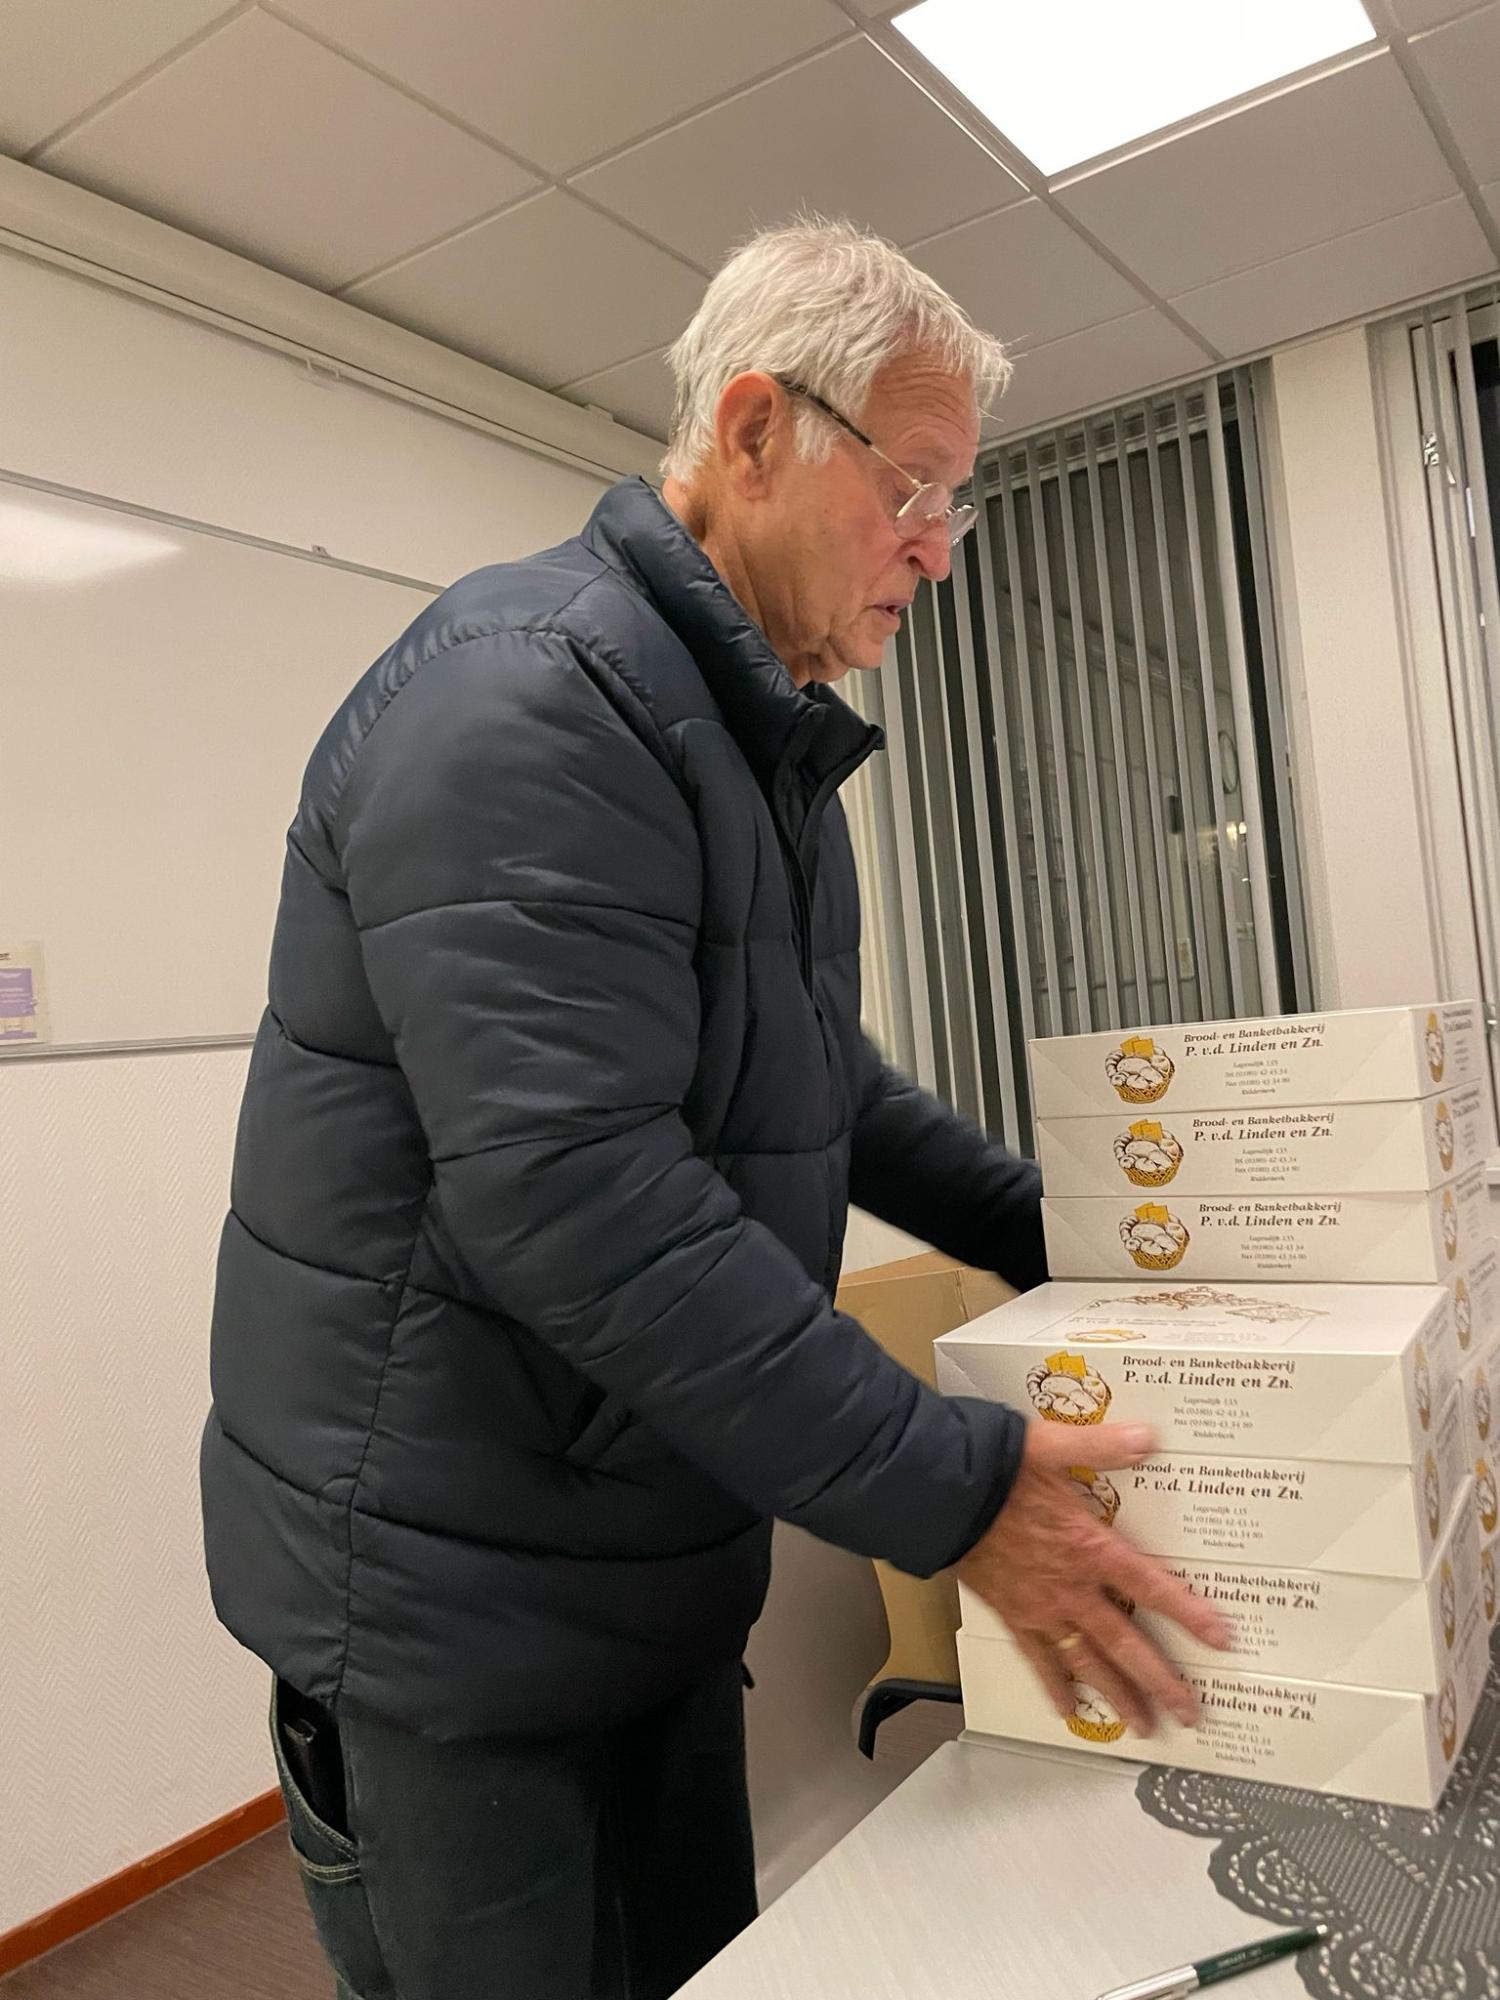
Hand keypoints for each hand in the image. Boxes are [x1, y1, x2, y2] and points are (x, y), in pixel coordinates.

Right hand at [955, 1421, 1232, 1735]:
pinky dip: (1054, 1687)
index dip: (1188, 1614)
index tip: (1222, 1640)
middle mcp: (1071, 1589)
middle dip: (1160, 1681)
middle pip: (1124, 1645)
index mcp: (1089, 1548)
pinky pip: (1038, 1660)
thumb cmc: (993, 1469)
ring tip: (1143, 1725)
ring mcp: (1040, 1608)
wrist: (936, 1495)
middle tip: (1190, 1713)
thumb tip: (1148, 1438)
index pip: (1150, 1587)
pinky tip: (1066, 1709)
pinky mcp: (1011, 1615)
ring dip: (1117, 1695)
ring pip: (1087, 1663)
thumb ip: (1100, 1446)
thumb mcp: (1050, 1447)